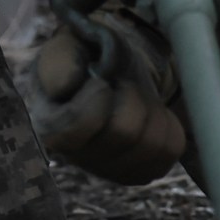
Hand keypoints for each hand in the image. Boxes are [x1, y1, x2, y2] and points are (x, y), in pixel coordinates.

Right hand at [22, 17, 186, 184]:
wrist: (115, 70)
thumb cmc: (88, 56)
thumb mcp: (69, 46)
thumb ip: (59, 61)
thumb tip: (65, 86)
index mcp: (49, 127)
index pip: (78, 125)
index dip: (99, 94)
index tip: (101, 77)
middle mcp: (77, 158)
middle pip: (124, 132)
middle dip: (131, 96)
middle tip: (121, 83)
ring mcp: (110, 171)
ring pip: (152, 144)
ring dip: (152, 109)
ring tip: (136, 97)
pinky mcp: (140, 172)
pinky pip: (170, 148)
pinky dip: (167, 123)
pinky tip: (149, 113)